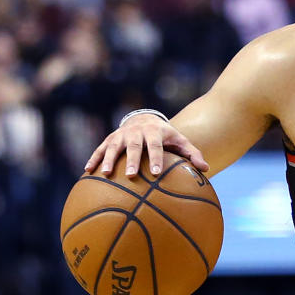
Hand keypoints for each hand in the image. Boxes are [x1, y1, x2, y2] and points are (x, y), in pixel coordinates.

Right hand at [84, 114, 207, 176]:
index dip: (155, 158)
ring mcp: (121, 135)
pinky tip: (87, 171)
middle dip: (131, 160)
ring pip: (113, 147)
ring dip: (109, 159)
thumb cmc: (166, 137)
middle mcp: (136, 132)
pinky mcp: (109, 139)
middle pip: (134, 146)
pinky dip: (94, 159)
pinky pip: (100, 149)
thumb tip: (206, 169)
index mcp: (155, 132)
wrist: (144, 119)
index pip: (155, 145)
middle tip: (131, 175)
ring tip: (106, 174)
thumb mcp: (180, 141)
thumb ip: (192, 154)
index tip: (156, 173)